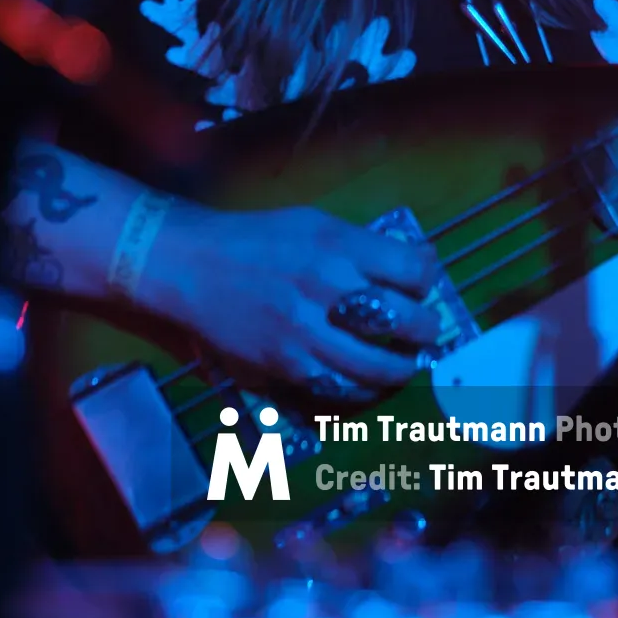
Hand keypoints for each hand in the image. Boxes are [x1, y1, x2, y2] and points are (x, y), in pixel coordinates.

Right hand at [145, 203, 439, 395]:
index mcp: (337, 247)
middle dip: (426, 330)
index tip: (422, 286)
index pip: (413, 270)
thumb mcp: (315, 224)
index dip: (427, 280)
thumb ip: (365, 246)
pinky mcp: (284, 369)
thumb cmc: (257, 242)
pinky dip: (364, 392)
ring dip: (403, 369)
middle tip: (426, 331)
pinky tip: (370, 383)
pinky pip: (339, 393)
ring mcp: (305, 335)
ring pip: (378, 368)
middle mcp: (326, 291)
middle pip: (405, 322)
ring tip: (406, 363)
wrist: (191, 268)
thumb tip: (418, 263)